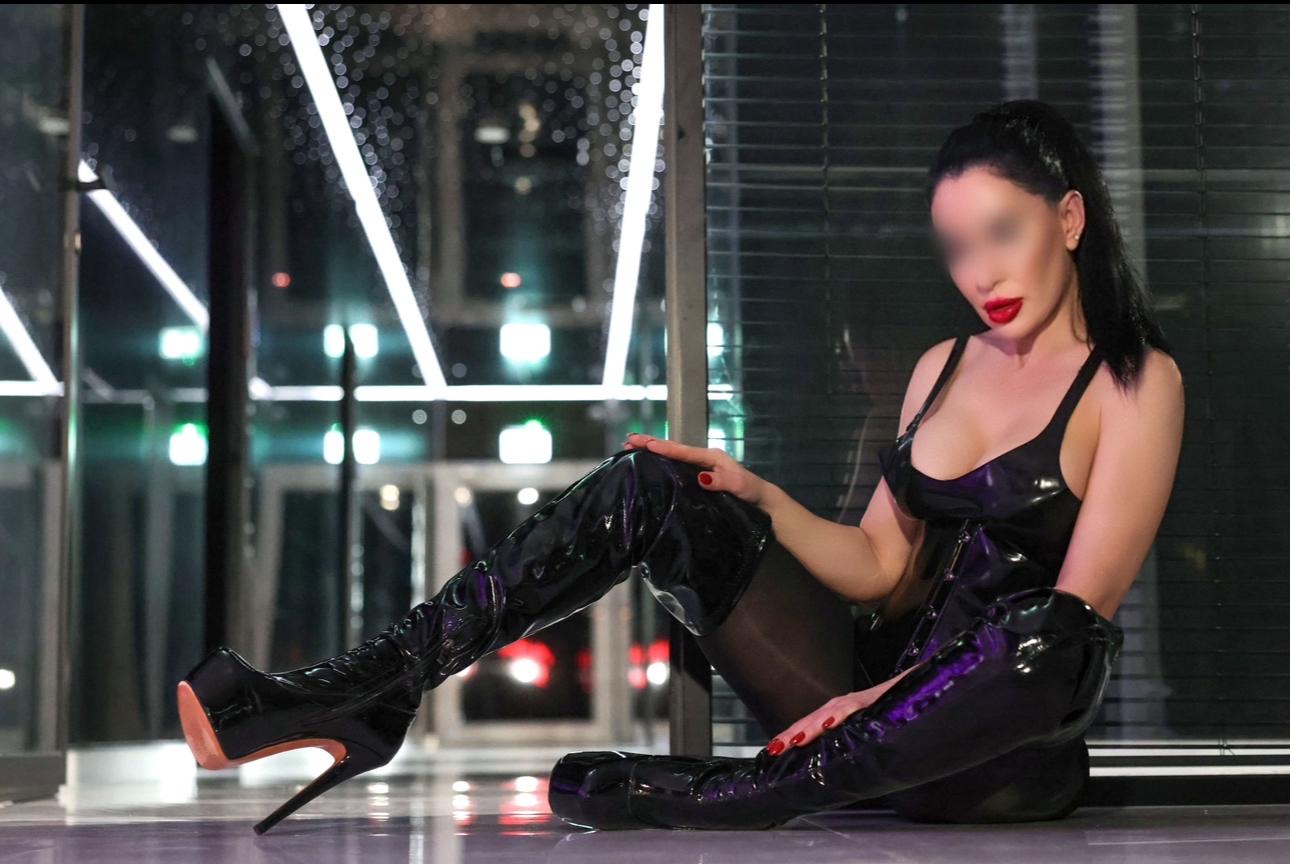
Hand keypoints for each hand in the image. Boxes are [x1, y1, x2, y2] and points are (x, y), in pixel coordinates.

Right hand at [621, 432, 768, 506]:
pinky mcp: (698, 478)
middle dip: (651, 444)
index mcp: (712, 457)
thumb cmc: (752, 493)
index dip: (665, 448)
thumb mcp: (740, 486)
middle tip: (628, 439)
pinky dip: (660, 463)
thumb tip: (701, 477)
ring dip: (653, 452)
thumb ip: (723, 480)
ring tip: (631, 447)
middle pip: (674, 450)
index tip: (646, 444)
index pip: (684, 451)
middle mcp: (704, 459)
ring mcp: (700, 468)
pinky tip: (648, 465)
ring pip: (672, 457)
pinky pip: (675, 467)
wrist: (763, 503)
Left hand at [763, 686, 886, 756]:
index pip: (811, 725)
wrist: (918, 687)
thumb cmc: (894, 710)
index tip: (773, 750)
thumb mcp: (869, 730)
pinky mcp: (875, 698)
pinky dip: (840, 714)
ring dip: (809, 726)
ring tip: (794, 739)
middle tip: (774, 748)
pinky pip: (855, 707)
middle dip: (792, 733)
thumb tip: (837, 764)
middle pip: (813, 719)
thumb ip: (852, 741)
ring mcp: (858, 700)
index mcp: (841, 713)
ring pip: (828, 713)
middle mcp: (845, 705)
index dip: (792, 736)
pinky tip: (829, 723)